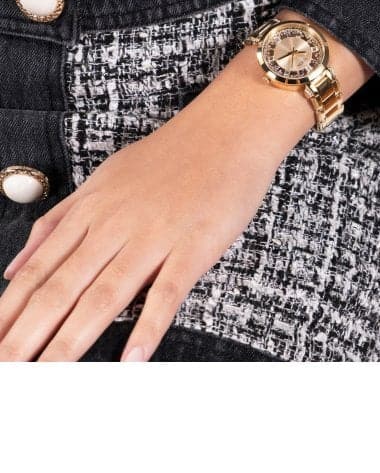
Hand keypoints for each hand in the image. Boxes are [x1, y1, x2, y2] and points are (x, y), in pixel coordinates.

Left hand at [0, 96, 282, 361]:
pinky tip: (131, 360)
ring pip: (105, 295)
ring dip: (72, 342)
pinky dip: (149, 327)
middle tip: (6, 374)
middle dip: (26, 337)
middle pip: (61, 289)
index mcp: (91, 209)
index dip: (8, 314)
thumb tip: (14, 267)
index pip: (37, 271)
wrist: (228, 130)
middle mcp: (115, 225)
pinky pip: (168, 292)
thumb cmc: (170, 154)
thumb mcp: (105, 177)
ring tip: (47, 379)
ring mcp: (156, 236)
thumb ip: (59, 221)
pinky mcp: (195, 246)